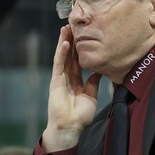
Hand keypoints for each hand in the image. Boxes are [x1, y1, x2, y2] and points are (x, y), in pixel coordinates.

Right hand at [41, 25, 101, 151]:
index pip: (78, 62)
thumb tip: (99, 72)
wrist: (70, 127)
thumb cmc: (79, 116)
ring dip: (64, 42)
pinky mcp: (55, 82)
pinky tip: (64, 42)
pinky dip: (61, 53)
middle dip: (72, 41)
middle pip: (69, 56)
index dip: (80, 50)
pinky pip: (58, 64)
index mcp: (76, 82)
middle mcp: (67, 78)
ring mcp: (60, 79)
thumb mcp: (91, 97)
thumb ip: (93, 84)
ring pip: (62, 57)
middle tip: (74, 26)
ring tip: (66, 28)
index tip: (84, 37)